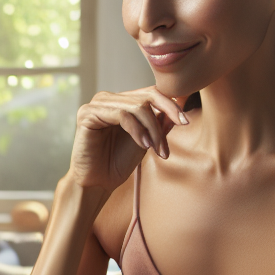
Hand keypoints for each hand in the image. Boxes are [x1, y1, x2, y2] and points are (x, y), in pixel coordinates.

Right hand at [68, 86, 188, 193]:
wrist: (98, 182)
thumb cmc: (118, 163)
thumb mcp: (146, 141)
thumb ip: (159, 123)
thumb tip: (180, 104)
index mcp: (121, 101)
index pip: (151, 93)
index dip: (171, 105)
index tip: (186, 122)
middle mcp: (109, 99)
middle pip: (147, 97)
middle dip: (165, 117)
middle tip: (173, 137)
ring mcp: (97, 103)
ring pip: (137, 106)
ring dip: (152, 129)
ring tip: (157, 149)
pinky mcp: (88, 113)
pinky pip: (121, 115)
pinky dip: (137, 130)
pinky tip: (144, 145)